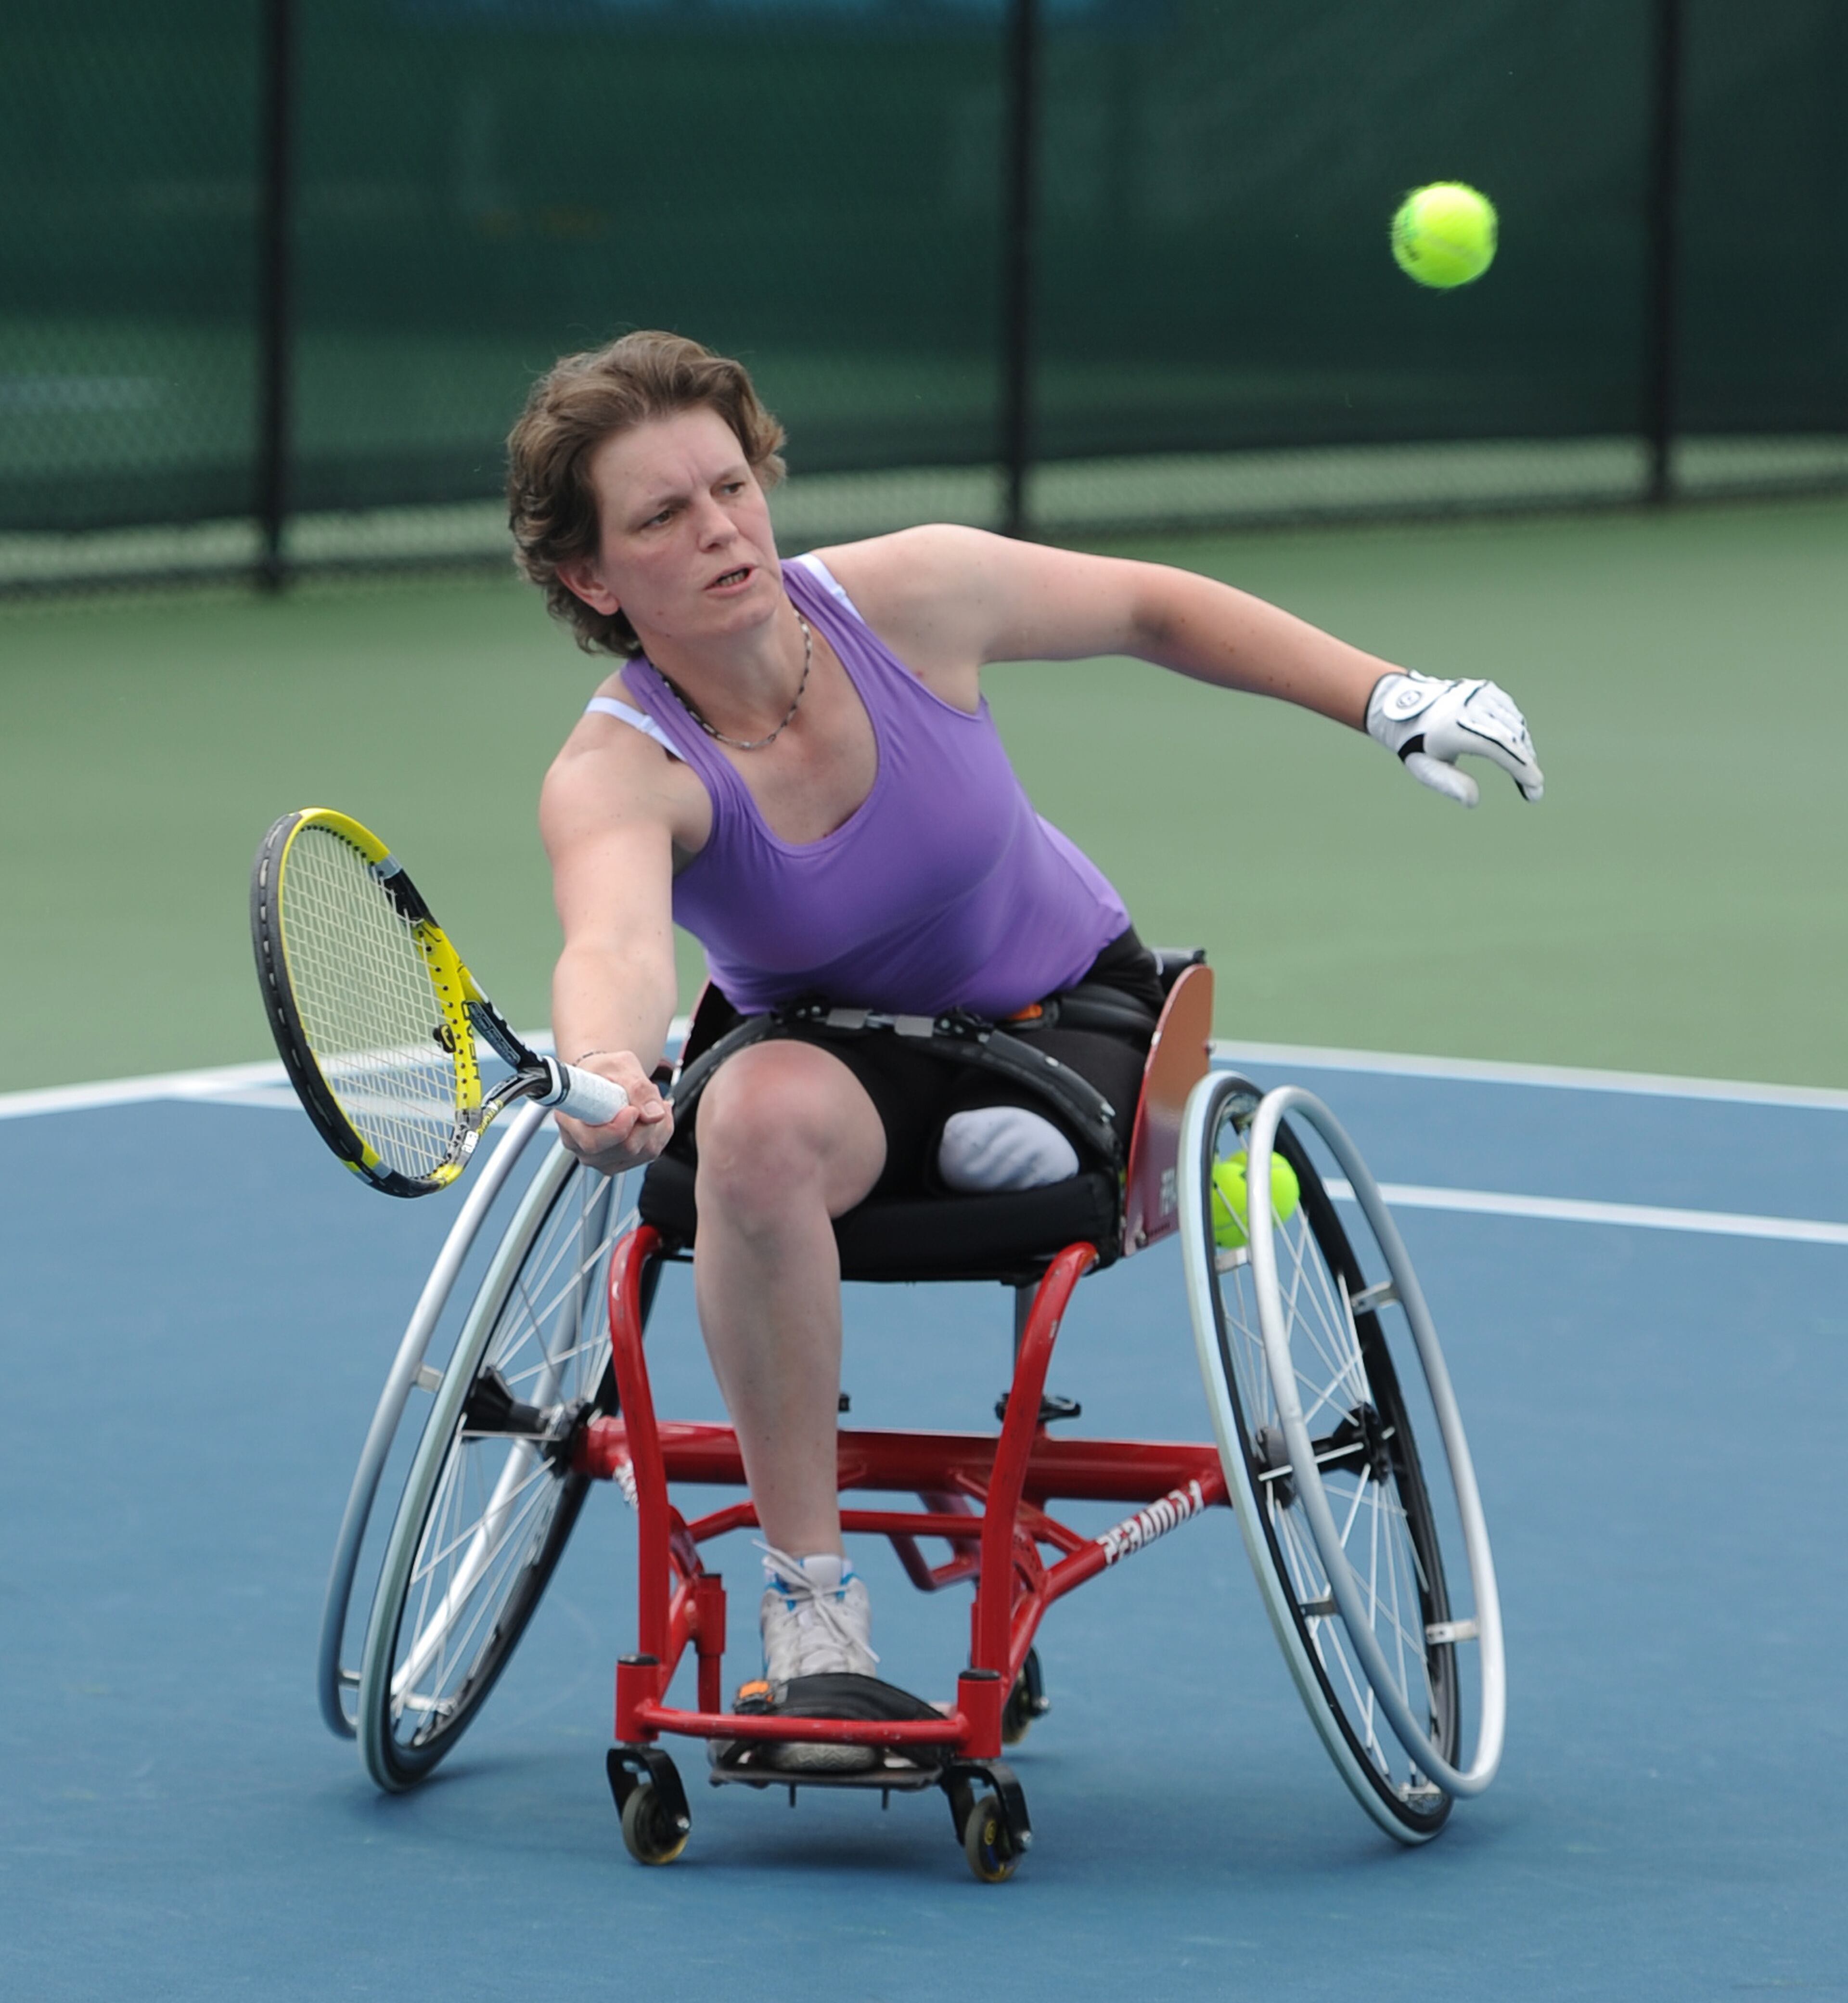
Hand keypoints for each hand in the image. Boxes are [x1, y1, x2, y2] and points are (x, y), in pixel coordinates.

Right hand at [553, 1050, 672, 1173]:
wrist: (603, 1078)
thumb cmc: (605, 1071)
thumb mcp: (620, 1066)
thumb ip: (638, 1088)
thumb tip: (654, 1114)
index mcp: (569, 1119)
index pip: (593, 1141)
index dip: (618, 1129)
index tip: (632, 1109)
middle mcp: (580, 1145)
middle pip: (625, 1148)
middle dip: (646, 1121)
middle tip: (648, 1094)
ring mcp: (598, 1158)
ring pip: (643, 1152)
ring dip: (656, 1124)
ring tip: (648, 1102)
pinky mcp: (617, 1162)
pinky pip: (650, 1153)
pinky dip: (660, 1132)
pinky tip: (651, 1114)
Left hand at [1366, 672, 1543, 807]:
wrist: (1406, 707)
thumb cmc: (1417, 745)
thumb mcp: (1425, 768)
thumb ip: (1449, 784)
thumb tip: (1473, 801)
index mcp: (1451, 727)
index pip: (1496, 746)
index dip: (1518, 766)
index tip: (1535, 785)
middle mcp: (1468, 705)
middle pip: (1510, 737)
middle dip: (1527, 765)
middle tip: (1534, 792)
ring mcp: (1479, 694)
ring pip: (1515, 725)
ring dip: (1525, 751)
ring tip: (1526, 777)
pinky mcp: (1487, 690)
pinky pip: (1511, 715)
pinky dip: (1518, 734)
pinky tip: (1519, 753)